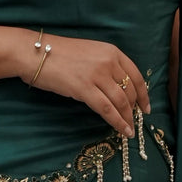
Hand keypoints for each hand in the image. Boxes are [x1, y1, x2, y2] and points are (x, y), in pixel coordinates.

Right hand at [16, 32, 149, 136]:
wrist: (35, 52)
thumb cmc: (57, 53)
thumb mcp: (89, 53)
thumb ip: (104, 66)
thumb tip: (116, 88)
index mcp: (111, 51)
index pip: (135, 75)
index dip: (143, 94)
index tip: (145, 107)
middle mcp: (108, 62)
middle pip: (130, 90)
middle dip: (134, 109)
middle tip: (134, 122)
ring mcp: (97, 75)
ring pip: (121, 102)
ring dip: (127, 119)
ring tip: (130, 131)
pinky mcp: (84, 89)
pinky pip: (107, 109)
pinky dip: (117, 122)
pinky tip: (122, 130)